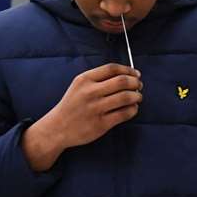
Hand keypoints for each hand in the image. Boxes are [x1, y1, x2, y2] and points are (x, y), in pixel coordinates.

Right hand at [23, 64, 141, 170]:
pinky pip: (125, 113)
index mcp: (84, 80)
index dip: (128, 70)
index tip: (136, 74)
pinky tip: (132, 108)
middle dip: (135, 82)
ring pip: (126, 97)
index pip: (112, 68)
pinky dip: (133, 109)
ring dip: (137, 96)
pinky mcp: (101, 123)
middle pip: (122, 81)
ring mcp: (96, 108)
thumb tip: (128, 75)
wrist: (57, 128)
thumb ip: (99, 79)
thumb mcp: (79, 86)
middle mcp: (90, 92)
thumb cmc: (72, 105)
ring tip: (137, 98)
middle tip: (139, 86)